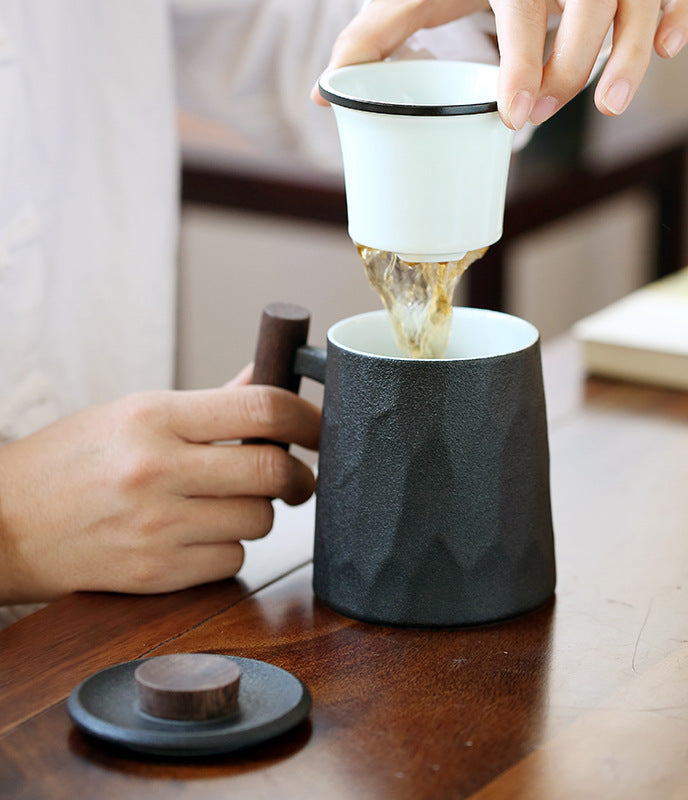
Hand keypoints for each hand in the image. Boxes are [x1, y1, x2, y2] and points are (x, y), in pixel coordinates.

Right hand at [0, 384, 319, 602]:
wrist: (4, 524)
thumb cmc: (71, 461)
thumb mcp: (133, 413)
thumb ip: (210, 404)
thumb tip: (265, 379)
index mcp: (154, 417)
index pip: (260, 406)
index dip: (306, 417)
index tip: (319, 428)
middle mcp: (158, 469)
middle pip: (274, 470)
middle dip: (301, 477)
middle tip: (297, 477)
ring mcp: (157, 526)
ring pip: (260, 520)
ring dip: (258, 513)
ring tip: (226, 505)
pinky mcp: (155, 574)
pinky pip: (233, 560)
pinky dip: (229, 548)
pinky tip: (199, 536)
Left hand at [312, 0, 687, 128]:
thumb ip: (374, 33)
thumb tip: (324, 90)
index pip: (522, 9)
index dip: (524, 62)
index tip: (516, 115)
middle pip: (585, 14)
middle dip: (568, 71)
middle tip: (538, 114)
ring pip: (639, 2)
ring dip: (631, 57)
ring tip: (610, 107)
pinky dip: (680, 18)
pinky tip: (670, 49)